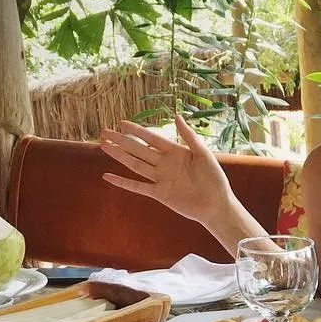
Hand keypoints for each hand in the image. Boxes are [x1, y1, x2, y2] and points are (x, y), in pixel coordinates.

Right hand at [100, 114, 232, 226]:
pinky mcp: (159, 194)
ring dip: (119, 155)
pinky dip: (123, 182)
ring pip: (135, 165)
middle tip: (104, 131)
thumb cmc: (215, 179)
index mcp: (176, 153)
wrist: (217, 205)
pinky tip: (108, 176)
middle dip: (122, 141)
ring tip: (103, 145)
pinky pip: (138, 186)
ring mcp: (161, 179)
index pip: (152, 138)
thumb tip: (177, 116)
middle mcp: (165, 164)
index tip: (122, 123)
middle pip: (139, 150)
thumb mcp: (204, 155)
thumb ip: (189, 137)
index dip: (137, 131)